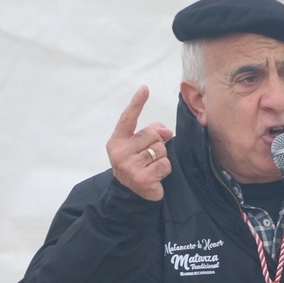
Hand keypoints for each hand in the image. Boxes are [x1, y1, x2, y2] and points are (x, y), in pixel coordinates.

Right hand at [106, 86, 173, 200]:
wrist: (131, 194)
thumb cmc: (137, 165)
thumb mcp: (139, 147)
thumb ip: (151, 133)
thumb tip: (166, 131)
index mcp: (117, 141)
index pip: (128, 118)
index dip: (137, 102)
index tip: (145, 88)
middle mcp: (119, 152)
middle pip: (152, 134)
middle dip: (158, 143)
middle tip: (150, 156)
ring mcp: (129, 166)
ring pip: (160, 150)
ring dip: (162, 158)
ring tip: (152, 167)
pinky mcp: (142, 178)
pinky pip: (165, 164)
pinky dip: (165, 170)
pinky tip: (156, 176)